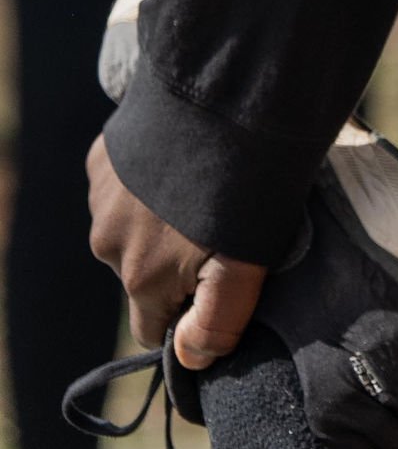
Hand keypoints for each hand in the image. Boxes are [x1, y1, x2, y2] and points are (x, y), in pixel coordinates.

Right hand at [87, 137, 264, 365]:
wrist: (227, 92)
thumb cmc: (246, 184)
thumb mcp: (246, 262)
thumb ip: (216, 321)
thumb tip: (188, 357)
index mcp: (140, 278)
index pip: (152, 327)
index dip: (186, 314)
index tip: (217, 283)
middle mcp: (107, 244)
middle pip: (142, 276)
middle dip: (174, 260)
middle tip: (221, 219)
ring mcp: (100, 197)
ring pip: (130, 229)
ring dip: (159, 217)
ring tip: (205, 182)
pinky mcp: (102, 157)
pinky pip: (122, 185)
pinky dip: (147, 179)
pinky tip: (182, 155)